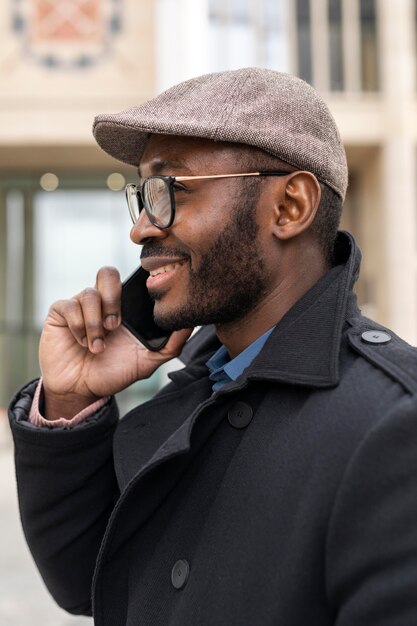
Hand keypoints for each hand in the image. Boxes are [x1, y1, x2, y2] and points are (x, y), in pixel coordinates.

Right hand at [39, 266, 191, 418]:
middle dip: (112, 297)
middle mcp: (101, 303)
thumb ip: (171, 344)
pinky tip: (82, 343)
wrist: (81, 391)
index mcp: (123, 308)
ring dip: (95, 323)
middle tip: (116, 325)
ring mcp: (80, 306)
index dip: (135, 280)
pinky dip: (78, 326)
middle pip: (106, 273)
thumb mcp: (147, 362)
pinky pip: (68, 306)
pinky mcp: (60, 313)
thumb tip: (189, 324)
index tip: (142, 292)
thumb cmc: (114, 373)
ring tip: (98, 346)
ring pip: (88, 294)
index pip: (130, 280)